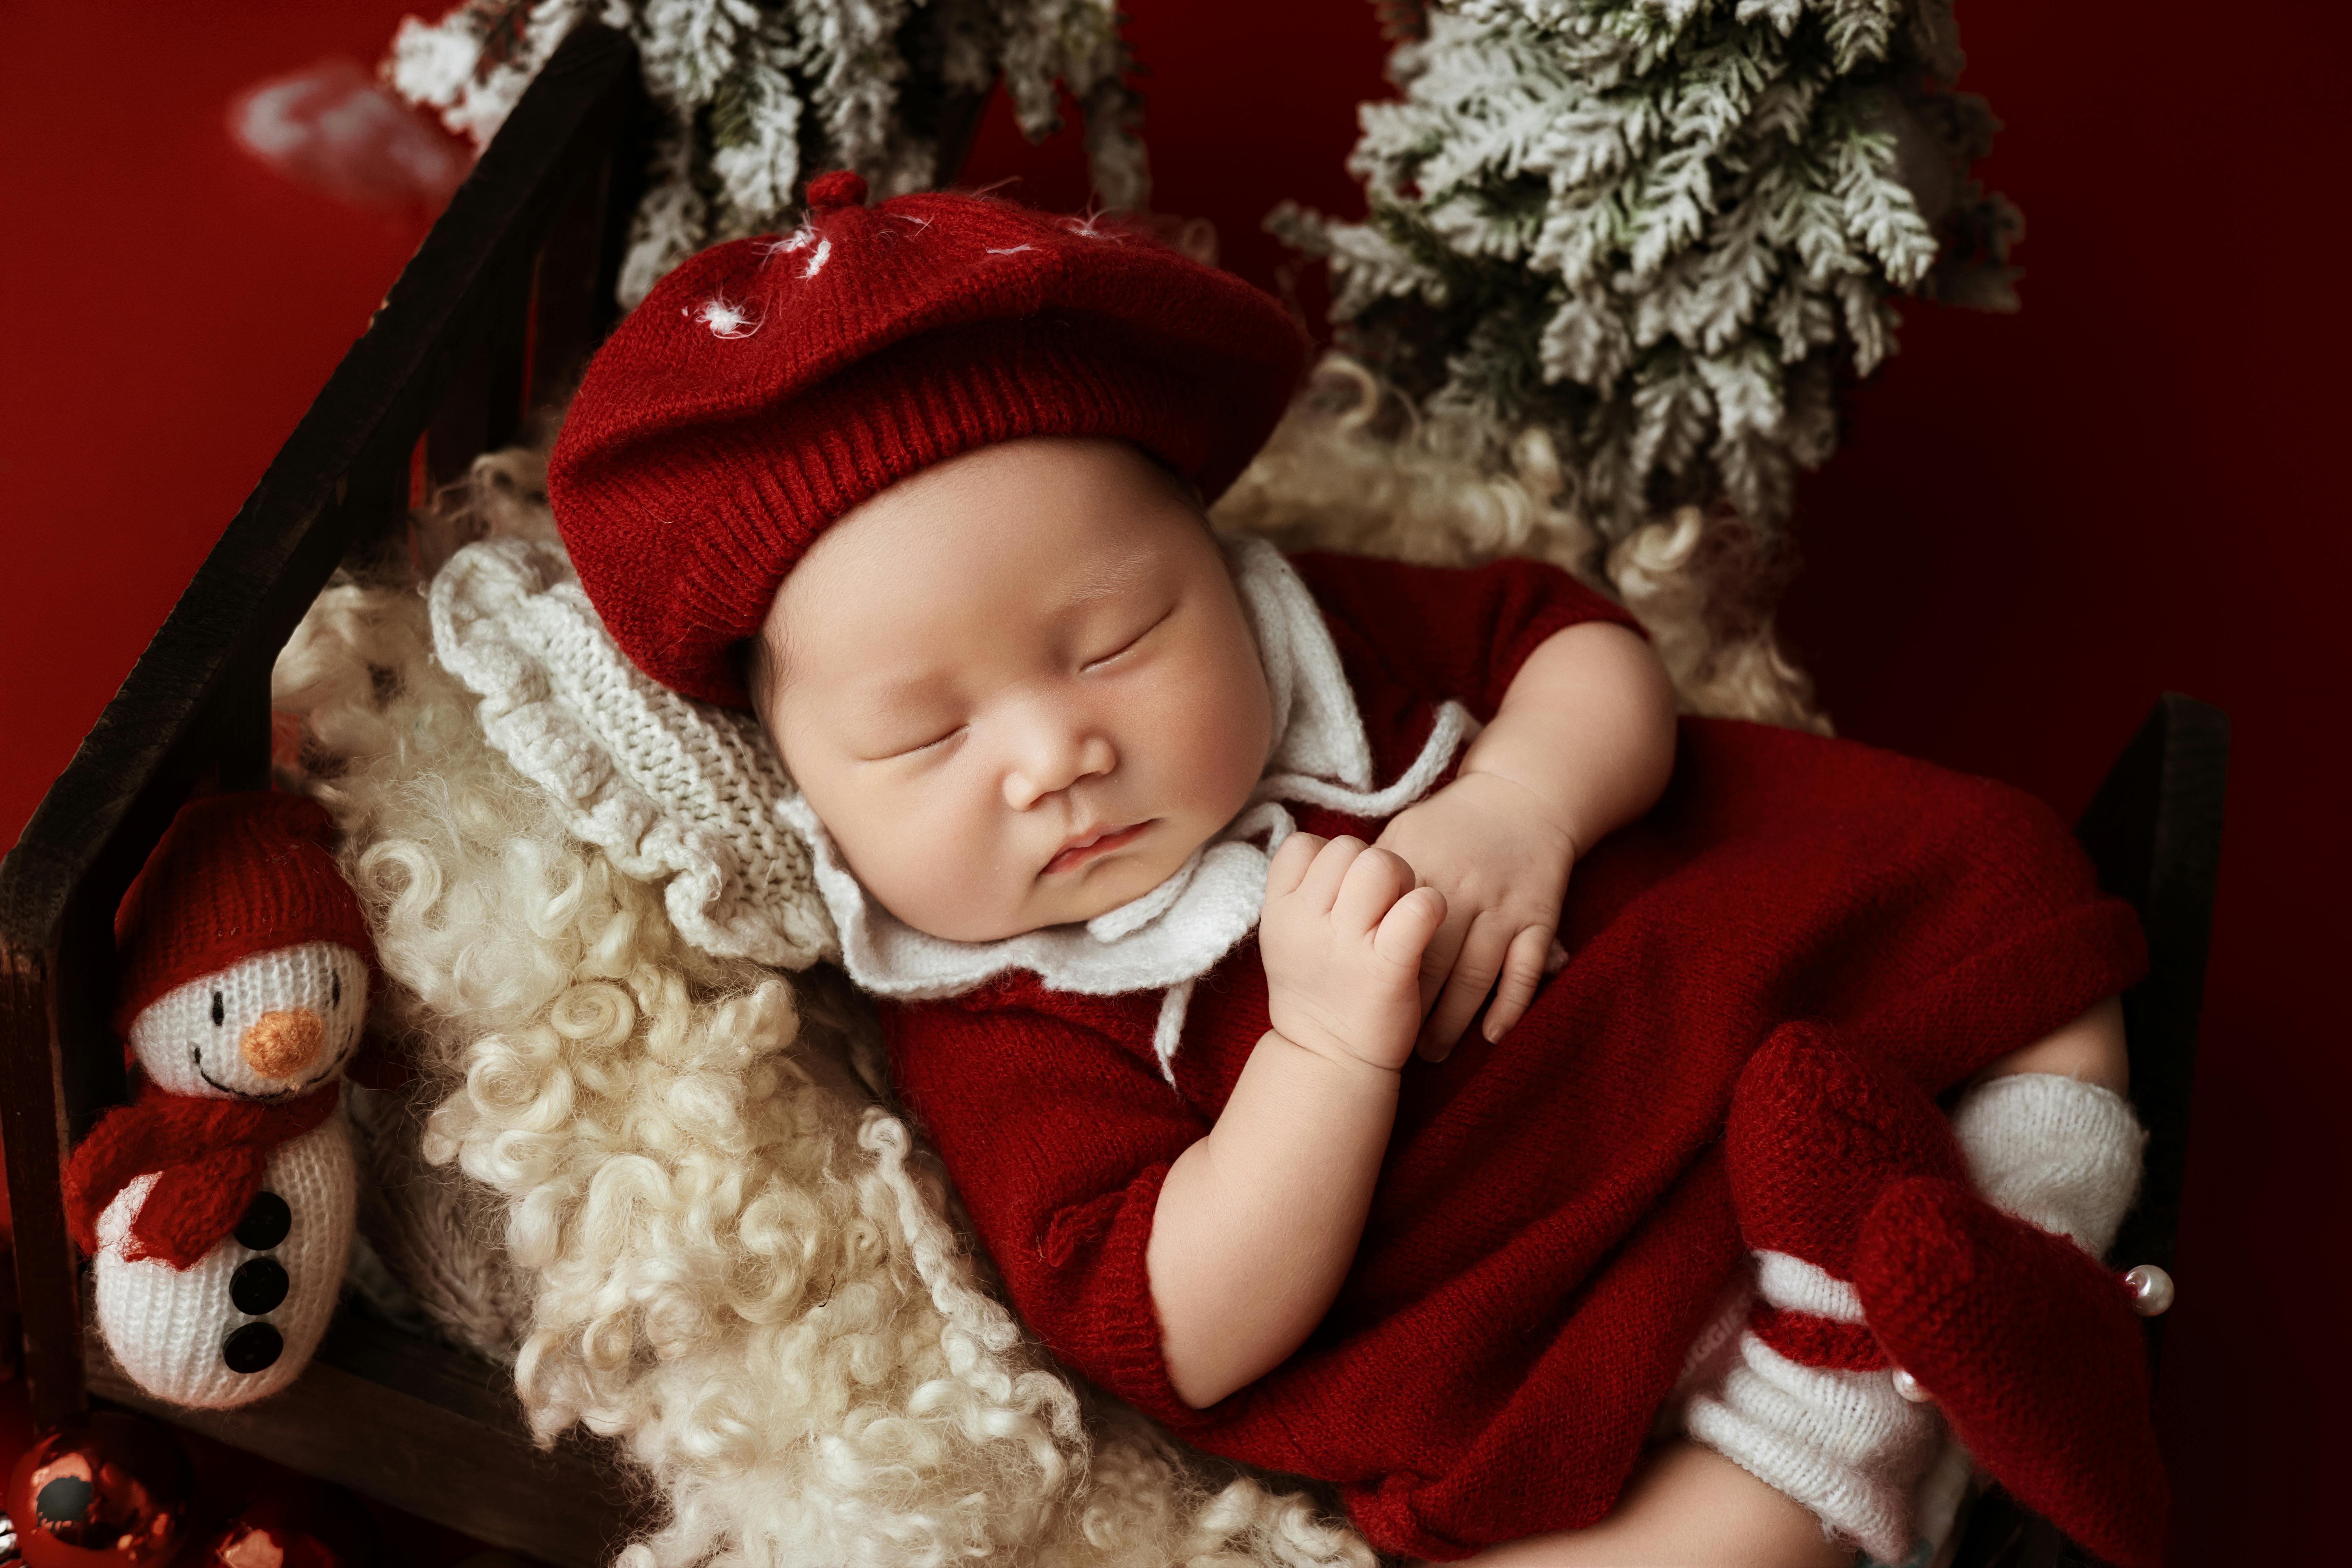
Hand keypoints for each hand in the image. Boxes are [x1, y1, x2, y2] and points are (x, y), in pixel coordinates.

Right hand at [1259, 833, 1448, 1072]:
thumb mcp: (1286, 938)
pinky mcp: (1388, 966)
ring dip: (1403, 881)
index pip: (1303, 844)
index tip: (1343, 893)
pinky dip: (1430, 908)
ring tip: (1401, 915)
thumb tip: (1334, 850)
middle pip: (1347, 847)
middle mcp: (1306, 922)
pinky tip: (1426, 927)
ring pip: (1382, 864)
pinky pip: (1419, 906)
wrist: (1327, 1061)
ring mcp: (1346, 944)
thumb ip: (1302, 892)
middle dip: (1373, 866)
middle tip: (1382, 905)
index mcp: (1278, 912)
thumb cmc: (1317, 992)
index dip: (1331, 860)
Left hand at [1372, 769, 1575, 1059]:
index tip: (1353, 1009)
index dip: (1372, 974)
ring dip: (1453, 1021)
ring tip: (1430, 1053)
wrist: (1520, 796)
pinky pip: (1524, 970)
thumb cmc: (1449, 823)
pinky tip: (1490, 1036)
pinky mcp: (1538, 917)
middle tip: (1388, 1048)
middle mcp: (1460, 890)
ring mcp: (1502, 906)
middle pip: (1430, 963)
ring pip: (1476, 976)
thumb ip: (1368, 875)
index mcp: (1418, 868)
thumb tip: (1329, 912)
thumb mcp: (1402, 835)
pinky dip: (1510, 1006)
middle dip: (1407, 1012)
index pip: (1387, 931)